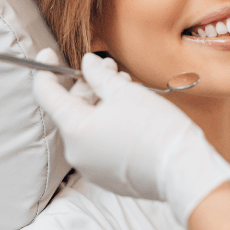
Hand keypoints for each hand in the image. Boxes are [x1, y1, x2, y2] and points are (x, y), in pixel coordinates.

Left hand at [33, 48, 229, 225]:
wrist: (183, 170)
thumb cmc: (156, 128)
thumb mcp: (126, 92)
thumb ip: (99, 75)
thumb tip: (87, 63)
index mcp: (75, 129)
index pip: (46, 95)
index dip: (45, 70)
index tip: (49, 54)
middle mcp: (76, 152)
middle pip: (71, 109)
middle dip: (88, 85)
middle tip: (110, 68)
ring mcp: (90, 167)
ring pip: (87, 125)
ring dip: (100, 104)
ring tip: (126, 88)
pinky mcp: (106, 176)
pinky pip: (98, 144)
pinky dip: (107, 125)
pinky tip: (129, 113)